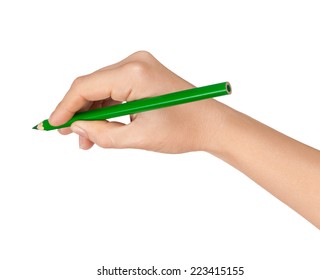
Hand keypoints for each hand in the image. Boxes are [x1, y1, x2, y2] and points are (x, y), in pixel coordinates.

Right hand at [49, 51, 221, 151]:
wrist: (213, 125)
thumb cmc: (186, 129)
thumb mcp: (140, 137)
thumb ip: (103, 134)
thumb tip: (76, 127)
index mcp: (134, 72)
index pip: (85, 86)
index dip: (65, 107)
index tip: (53, 126)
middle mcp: (135, 62)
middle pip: (92, 86)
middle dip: (79, 113)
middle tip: (71, 137)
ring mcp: (141, 66)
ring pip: (103, 89)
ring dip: (93, 113)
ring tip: (89, 140)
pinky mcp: (145, 74)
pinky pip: (116, 89)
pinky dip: (107, 108)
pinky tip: (104, 127)